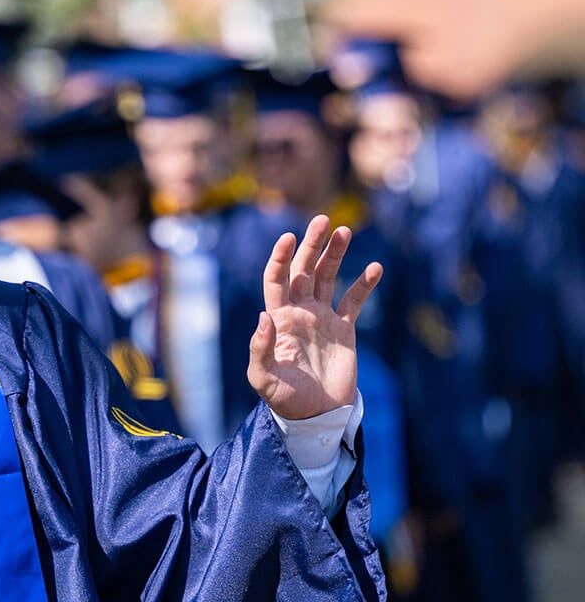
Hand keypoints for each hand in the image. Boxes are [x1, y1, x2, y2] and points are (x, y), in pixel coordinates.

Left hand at [248, 215, 382, 419]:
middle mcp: (300, 312)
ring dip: (335, 254)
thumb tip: (264, 315)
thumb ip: (261, 348)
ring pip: (329, 277)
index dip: (281, 257)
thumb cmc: (284, 399)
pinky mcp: (344, 330)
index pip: (277, 279)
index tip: (289, 237)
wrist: (316, 416)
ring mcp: (322, 318)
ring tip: (344, 231)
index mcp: (279, 318)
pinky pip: (354, 301)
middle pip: (304, 270)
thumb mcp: (264, 378)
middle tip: (322, 219)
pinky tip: (374, 267)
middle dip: (312, 245)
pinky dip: (364, 284)